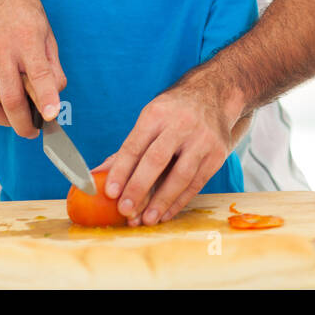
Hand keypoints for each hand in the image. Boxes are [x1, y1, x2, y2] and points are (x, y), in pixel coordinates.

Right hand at [0, 0, 65, 138]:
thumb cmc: (21, 14)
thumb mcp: (45, 32)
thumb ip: (51, 65)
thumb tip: (55, 96)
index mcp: (28, 39)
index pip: (39, 74)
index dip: (46, 98)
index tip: (51, 116)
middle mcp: (1, 50)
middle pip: (10, 98)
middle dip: (23, 124)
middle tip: (32, 132)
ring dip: (2, 121)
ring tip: (15, 122)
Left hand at [96, 76, 236, 225]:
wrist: (215, 95)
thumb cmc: (174, 112)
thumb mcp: (151, 119)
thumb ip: (128, 149)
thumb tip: (98, 174)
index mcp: (157, 114)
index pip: (135, 146)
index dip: (121, 171)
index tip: (110, 193)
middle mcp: (181, 124)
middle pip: (156, 160)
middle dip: (139, 188)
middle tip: (125, 210)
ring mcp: (202, 140)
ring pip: (180, 175)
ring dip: (161, 201)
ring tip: (146, 219)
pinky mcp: (217, 154)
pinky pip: (196, 183)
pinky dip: (179, 201)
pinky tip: (166, 213)